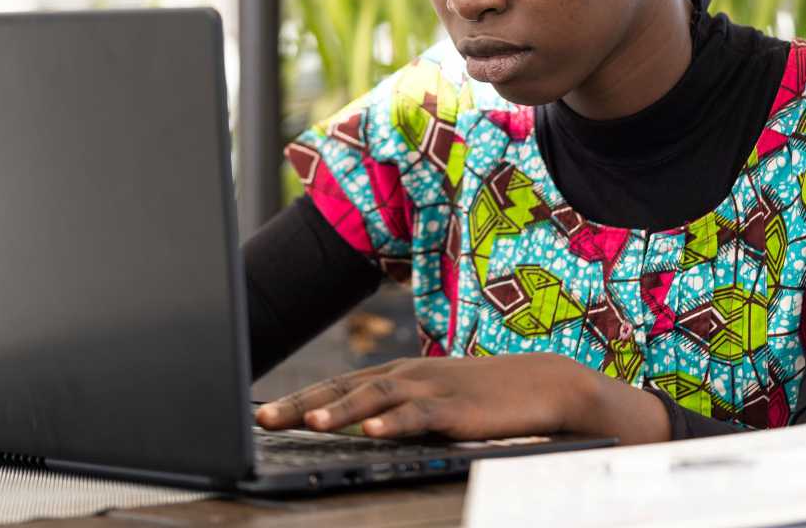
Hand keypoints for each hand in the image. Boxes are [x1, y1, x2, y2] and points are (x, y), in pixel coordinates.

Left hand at [254, 353, 669, 443]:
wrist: (544, 383)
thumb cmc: (485, 396)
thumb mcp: (434, 397)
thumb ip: (398, 408)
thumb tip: (356, 427)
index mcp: (398, 373)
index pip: (337, 385)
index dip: (298, 397)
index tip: (261, 412)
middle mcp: (408, 374)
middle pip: (344, 388)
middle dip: (300, 404)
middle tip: (263, 419)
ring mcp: (432, 388)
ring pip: (375, 397)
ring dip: (339, 410)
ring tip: (307, 423)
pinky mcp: (457, 407)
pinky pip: (420, 415)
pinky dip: (394, 422)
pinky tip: (373, 432)